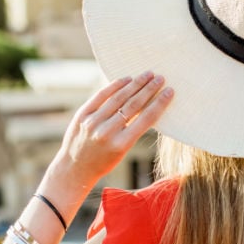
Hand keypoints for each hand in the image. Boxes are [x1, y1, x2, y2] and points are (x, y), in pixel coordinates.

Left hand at [53, 72, 172, 189]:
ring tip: (147, 75)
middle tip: (160, 78)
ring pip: (118, 97)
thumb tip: (148, 104)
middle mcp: (107, 132)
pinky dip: (115, 86)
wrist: (74, 169)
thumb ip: (134, 130)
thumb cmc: (104, 162)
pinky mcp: (82, 115)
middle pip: (133, 105)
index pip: (146, 119)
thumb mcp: (123, 151)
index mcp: (122, 144)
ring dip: (135, 84)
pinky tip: (126, 79)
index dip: (160, 103)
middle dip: (149, 89)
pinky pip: (101, 96)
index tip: (169, 91)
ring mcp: (93, 122)